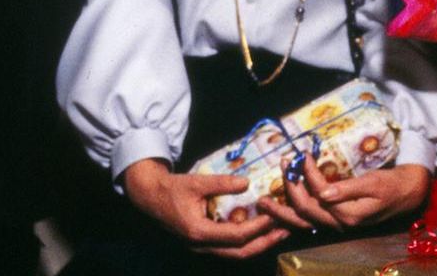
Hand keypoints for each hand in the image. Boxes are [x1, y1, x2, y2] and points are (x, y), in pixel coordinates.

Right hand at [121, 158, 289, 258]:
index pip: (236, 235)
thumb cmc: (172, 189)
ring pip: (236, 253)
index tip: (275, 214)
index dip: (258, 226)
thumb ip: (221, 183)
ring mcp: (202, 247)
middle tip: (286, 230)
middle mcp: (201, 245)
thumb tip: (246, 182)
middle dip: (265, 243)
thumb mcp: (196, 182)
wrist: (150, 198)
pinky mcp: (204, 243)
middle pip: (240, 252)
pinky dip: (247, 241)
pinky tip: (261, 230)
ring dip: (259, 244)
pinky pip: (230, 248)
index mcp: (198, 232)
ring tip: (279, 232)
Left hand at [260, 163, 430, 234]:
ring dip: (282, 210)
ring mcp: (334, 225)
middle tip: (281, 166)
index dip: (307, 174)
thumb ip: (348, 189)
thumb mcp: (373, 183)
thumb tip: (323, 191)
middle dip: (288, 189)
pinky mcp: (332, 222)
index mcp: (347, 215)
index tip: (303, 154)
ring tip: (265, 200)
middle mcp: (337, 224)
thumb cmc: (390, 186)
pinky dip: (291, 217)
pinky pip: (306, 223)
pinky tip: (280, 210)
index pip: (318, 194)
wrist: (405, 196)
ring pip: (301, 222)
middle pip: (304, 211)